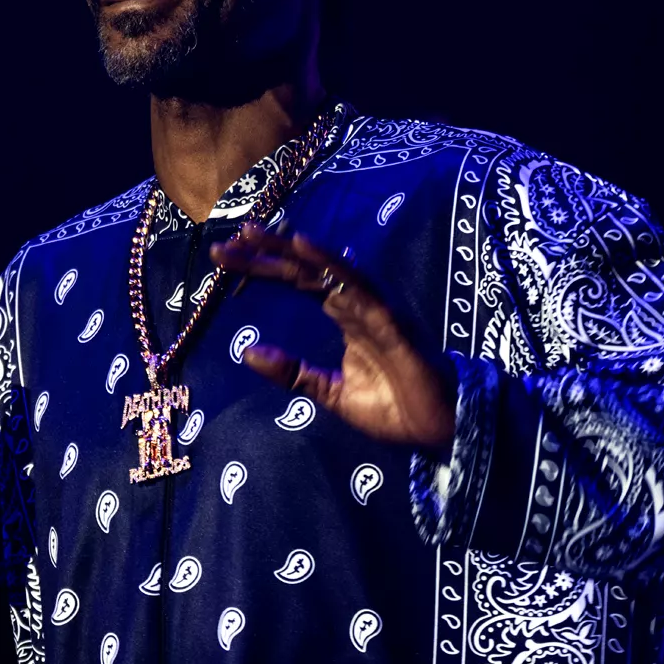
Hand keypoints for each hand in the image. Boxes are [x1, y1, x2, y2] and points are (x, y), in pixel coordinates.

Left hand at [210, 223, 456, 449]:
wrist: (439, 430)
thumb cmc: (393, 408)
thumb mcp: (330, 393)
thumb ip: (293, 373)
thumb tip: (246, 352)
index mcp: (344, 316)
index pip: (298, 281)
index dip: (263, 267)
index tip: (224, 256)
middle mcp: (356, 304)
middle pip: (306, 269)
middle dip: (267, 252)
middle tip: (227, 238)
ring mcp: (373, 309)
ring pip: (326, 269)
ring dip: (291, 249)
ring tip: (256, 233)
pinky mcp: (389, 321)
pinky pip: (357, 287)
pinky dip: (332, 263)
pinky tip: (305, 245)